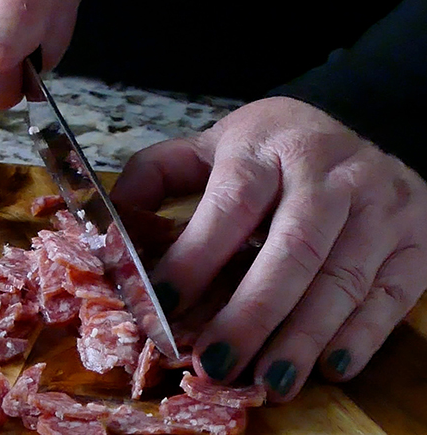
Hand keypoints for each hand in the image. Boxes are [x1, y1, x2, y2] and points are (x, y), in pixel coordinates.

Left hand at [111, 96, 426, 401]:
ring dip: (302, 338)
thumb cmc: (269, 149)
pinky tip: (329, 366)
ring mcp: (381, 203)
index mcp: (268, 144)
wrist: (354, 127)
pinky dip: (362, 336)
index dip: (196, 256)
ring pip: (343, 279)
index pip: (230, 203)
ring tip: (268, 381)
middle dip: (251, 313)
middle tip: (213, 362)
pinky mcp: (416, 238)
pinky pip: (391, 294)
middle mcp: (330, 170)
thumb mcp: (210, 145)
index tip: (162, 303)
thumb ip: (158, 175)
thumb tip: (113, 228)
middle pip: (292, 249)